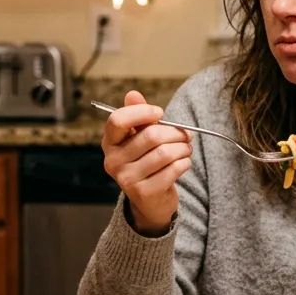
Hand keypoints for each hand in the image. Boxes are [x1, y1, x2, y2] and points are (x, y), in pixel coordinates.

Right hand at [101, 90, 192, 236]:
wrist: (150, 200)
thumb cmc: (146, 161)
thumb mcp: (139, 137)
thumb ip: (137, 115)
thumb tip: (132, 94)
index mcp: (109, 143)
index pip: (118, 120)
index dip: (142, 112)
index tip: (159, 113)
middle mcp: (113, 161)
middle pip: (150, 136)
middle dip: (175, 132)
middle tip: (186, 135)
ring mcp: (126, 179)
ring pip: (165, 153)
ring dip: (183, 148)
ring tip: (186, 149)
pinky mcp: (143, 193)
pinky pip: (172, 170)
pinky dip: (184, 163)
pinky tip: (183, 163)